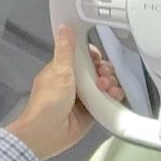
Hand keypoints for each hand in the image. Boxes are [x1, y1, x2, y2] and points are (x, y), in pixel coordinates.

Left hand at [7, 25, 123, 160]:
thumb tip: (64, 28)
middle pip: (97, 71)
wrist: (47, 133)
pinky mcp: (91, 112)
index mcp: (62, 71)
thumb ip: (66, 50)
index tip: (98, 60)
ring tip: (108, 88)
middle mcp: (73, 83)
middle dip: (104, 71)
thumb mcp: (59, 71)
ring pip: (103, 85)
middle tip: (103, 77)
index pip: (83, 57)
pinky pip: (106, 101)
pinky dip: (113, 97)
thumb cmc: (48, 102)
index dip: (94, 56)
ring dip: (110, 84)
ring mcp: (83, 98)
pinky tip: (114, 96)